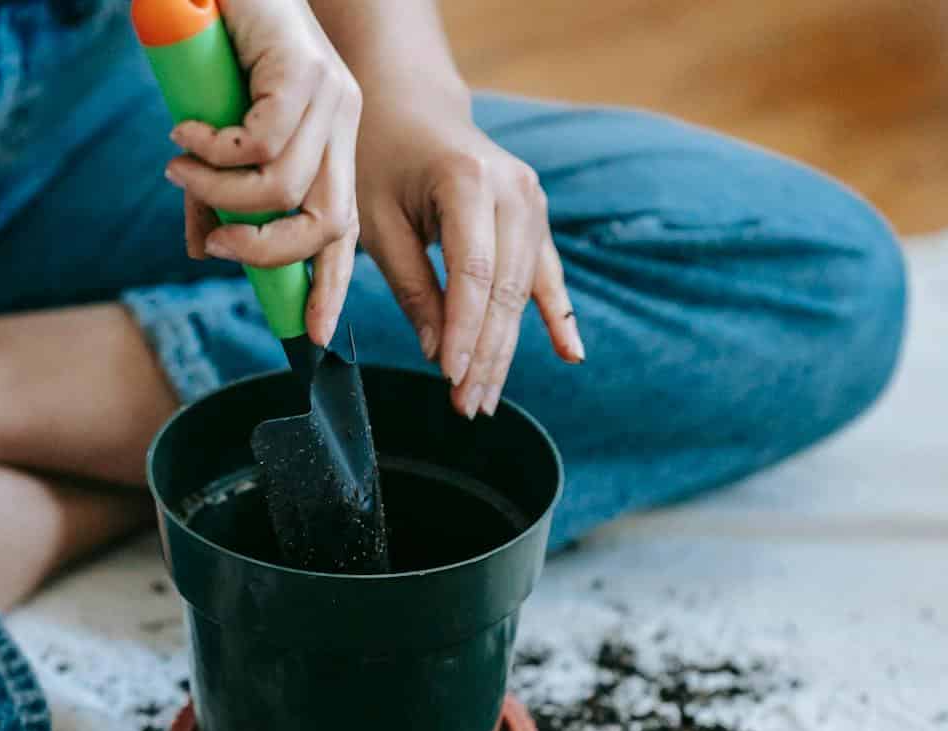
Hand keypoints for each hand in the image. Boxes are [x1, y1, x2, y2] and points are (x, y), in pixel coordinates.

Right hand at [162, 0, 361, 346]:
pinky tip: (186, 131)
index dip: (330, 285)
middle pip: (329, 223)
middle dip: (268, 251)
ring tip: (178, 169)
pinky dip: (214, 151)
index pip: (346, 232)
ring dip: (220, 192)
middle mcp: (344, 126)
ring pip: (287, 188)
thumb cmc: (216, 54)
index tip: (309, 332)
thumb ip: (217, 194)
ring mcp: (333, 97)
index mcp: (335, 147)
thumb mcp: (218, 138)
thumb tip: (202, 250)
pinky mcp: (307, 71)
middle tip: (212, 242)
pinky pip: (261, 143)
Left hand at [357, 85, 583, 417]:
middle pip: (506, 289)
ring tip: (483, 399)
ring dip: (506, 349)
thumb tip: (438, 353)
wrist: (411, 106)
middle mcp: (513, 189)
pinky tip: (569, 355)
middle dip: (486, 353)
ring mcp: (532, 201)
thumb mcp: (377, 221)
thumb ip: (412, 287)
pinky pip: (548, 275)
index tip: (450, 377)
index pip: (474, 273)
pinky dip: (556, 316)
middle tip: (466, 406)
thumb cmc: (381, 160)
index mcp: (468, 180)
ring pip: (525, 291)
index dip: (465, 331)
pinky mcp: (536, 216)